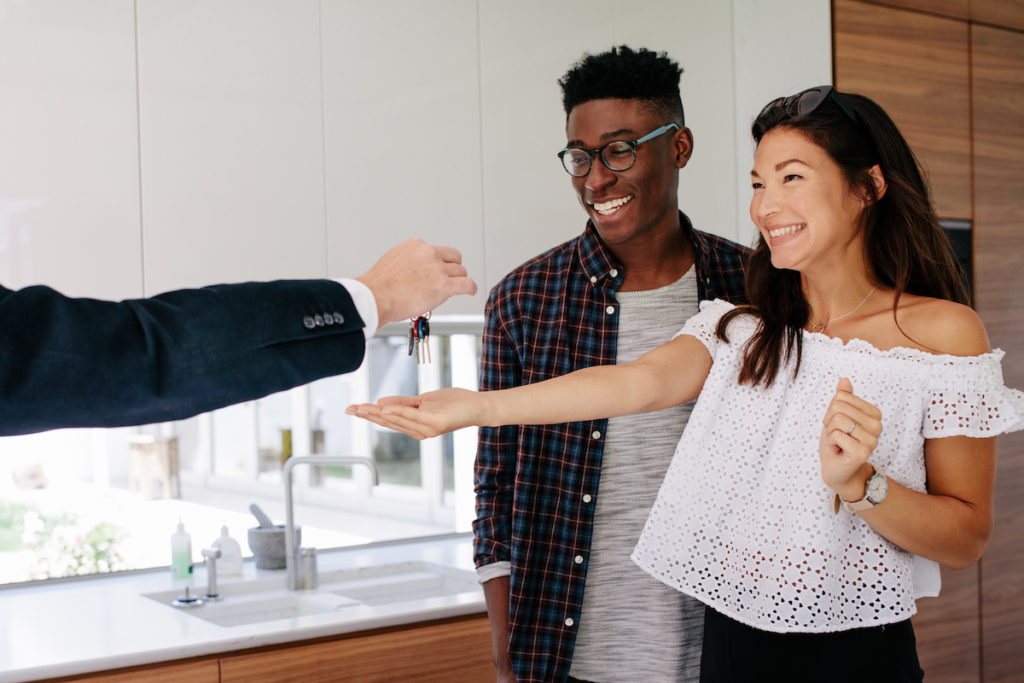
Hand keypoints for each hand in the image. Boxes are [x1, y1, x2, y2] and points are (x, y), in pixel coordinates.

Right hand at [346, 387, 485, 438]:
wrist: (477, 405)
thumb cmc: (453, 403)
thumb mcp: (423, 400)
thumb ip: (402, 402)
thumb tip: (380, 402)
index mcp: (414, 426)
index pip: (387, 419)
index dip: (369, 414)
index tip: (351, 408)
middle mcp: (419, 431)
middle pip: (389, 421)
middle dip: (368, 415)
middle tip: (351, 409)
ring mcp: (427, 429)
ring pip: (398, 419)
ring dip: (378, 413)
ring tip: (363, 407)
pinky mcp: (436, 423)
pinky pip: (413, 416)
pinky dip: (398, 411)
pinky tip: (384, 408)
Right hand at [355, 238, 476, 327]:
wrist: (375, 297)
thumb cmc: (379, 286)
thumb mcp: (393, 262)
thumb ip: (408, 263)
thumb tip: (414, 274)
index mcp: (416, 246)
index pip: (436, 251)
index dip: (437, 263)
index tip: (435, 272)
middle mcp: (429, 253)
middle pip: (453, 258)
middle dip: (451, 269)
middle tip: (448, 279)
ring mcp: (438, 269)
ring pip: (460, 272)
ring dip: (458, 280)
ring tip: (456, 288)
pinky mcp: (444, 286)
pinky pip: (466, 284)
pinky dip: (471, 288)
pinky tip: (471, 291)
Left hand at [819, 377, 882, 500]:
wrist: (836, 469)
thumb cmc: (837, 442)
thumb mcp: (836, 416)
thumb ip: (842, 398)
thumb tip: (844, 380)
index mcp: (874, 414)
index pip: (842, 397)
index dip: (832, 410)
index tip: (837, 425)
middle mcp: (877, 426)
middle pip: (838, 407)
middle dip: (829, 421)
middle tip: (836, 435)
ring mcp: (872, 440)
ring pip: (837, 420)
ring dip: (830, 433)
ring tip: (838, 442)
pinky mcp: (862, 452)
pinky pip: (836, 435)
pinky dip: (831, 442)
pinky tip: (838, 451)